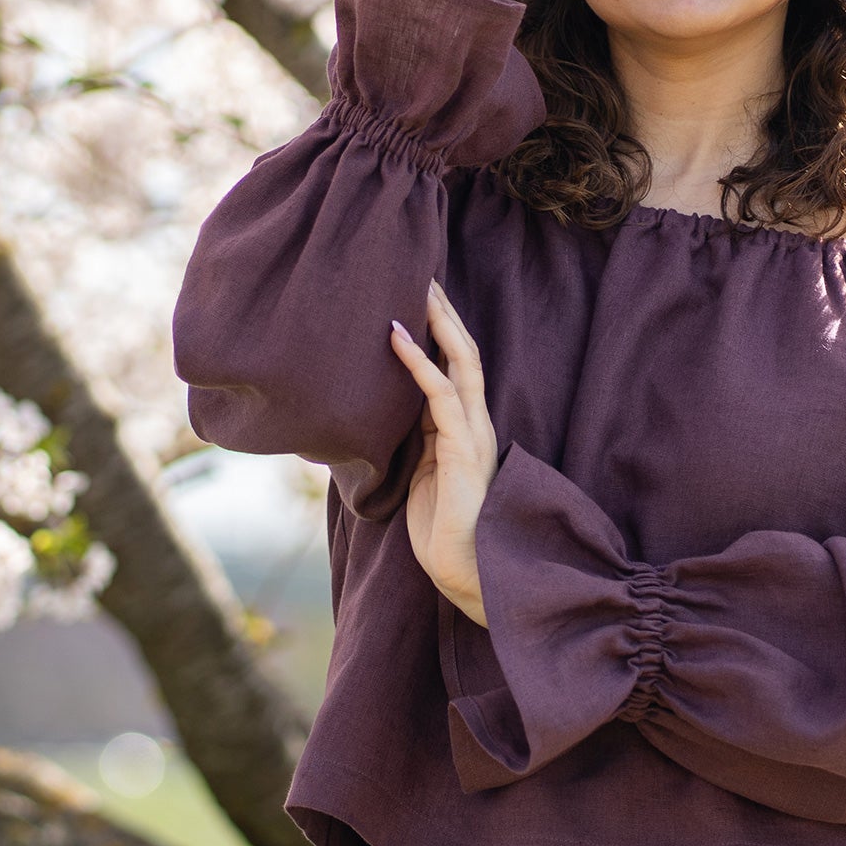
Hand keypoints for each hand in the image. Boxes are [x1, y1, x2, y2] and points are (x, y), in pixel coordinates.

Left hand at [389, 278, 496, 625]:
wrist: (467, 575)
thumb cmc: (441, 531)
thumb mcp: (417, 475)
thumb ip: (407, 441)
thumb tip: (369, 416)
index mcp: (464, 429)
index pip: (455, 366)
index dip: (440, 329)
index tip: (418, 295)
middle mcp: (475, 424)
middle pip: (465, 351)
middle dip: (444, 311)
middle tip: (420, 270)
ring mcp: (475, 434)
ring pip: (461, 361)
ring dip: (438, 322)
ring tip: (415, 286)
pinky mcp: (464, 450)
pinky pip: (441, 394)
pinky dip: (418, 362)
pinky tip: (396, 335)